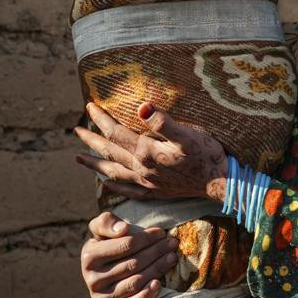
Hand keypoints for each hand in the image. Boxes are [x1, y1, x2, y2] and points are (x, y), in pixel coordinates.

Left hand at [74, 102, 227, 201]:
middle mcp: (142, 169)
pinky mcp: (156, 192)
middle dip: (92, 139)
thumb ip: (163, 121)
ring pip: (114, 172)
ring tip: (78, 158)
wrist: (221, 183)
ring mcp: (148, 183)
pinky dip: (114, 186)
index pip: (117, 132)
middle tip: (76, 130)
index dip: (102, 118)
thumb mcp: (187, 134)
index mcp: (146, 152)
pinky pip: (128, 190)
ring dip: (95, 164)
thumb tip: (141, 107)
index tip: (89, 105)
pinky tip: (106, 183)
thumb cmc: (207, 155)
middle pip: (110, 152)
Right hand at [80, 211, 179, 297]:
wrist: (102, 269)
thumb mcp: (101, 228)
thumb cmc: (106, 243)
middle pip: (133, 264)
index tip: (161, 233)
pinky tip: (158, 284)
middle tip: (172, 244)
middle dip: (156, 252)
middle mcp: (91, 279)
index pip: (126, 245)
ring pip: (135, 282)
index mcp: (89, 256)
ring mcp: (99, 297)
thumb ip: (107, 222)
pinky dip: (145, 296)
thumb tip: (123, 229)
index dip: (147, 238)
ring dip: (157, 269)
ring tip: (172, 258)